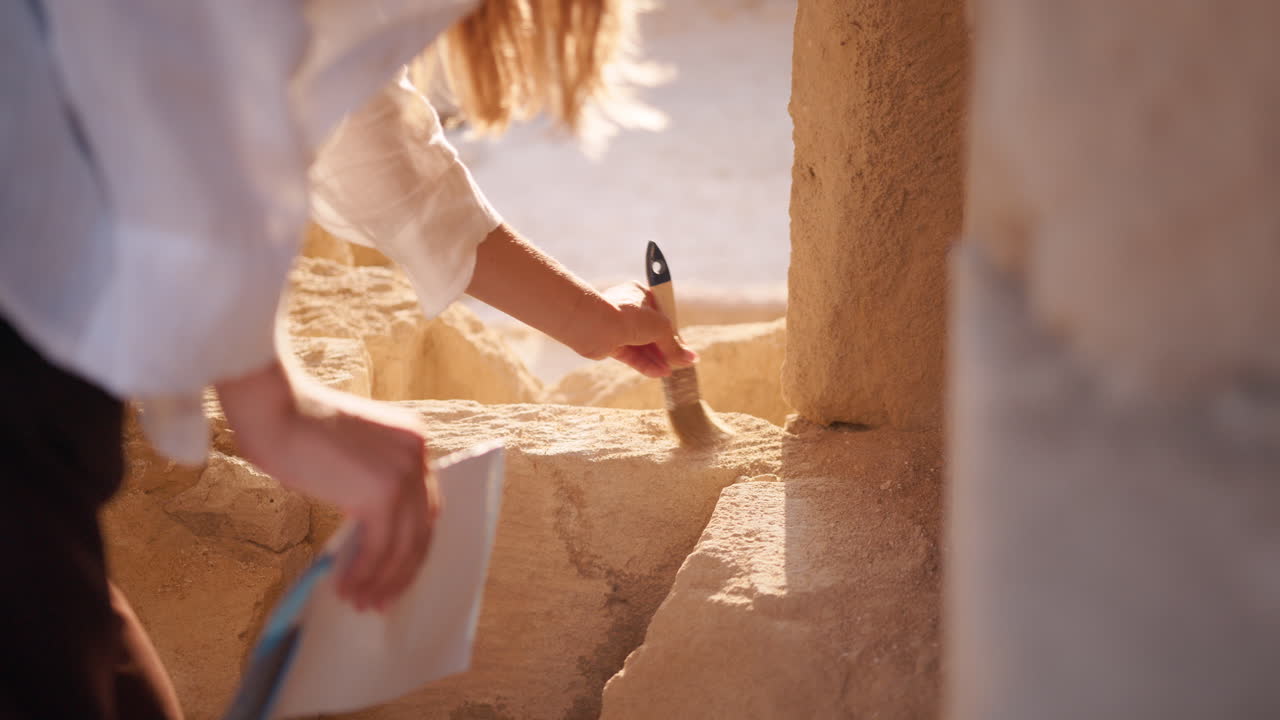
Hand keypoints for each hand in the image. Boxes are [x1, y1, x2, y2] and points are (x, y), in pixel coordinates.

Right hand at [216, 362, 439, 611]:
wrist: (274, 408)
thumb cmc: (293, 426)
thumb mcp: (346, 454)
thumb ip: (366, 482)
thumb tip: (366, 531)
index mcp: (412, 441)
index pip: (425, 506)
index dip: (411, 544)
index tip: (393, 573)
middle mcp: (417, 455)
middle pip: (422, 528)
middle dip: (401, 570)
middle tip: (380, 600)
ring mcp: (404, 474)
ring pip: (405, 544)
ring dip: (382, 580)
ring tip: (359, 602)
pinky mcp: (383, 493)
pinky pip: (381, 546)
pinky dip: (365, 572)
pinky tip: (346, 587)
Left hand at [581, 281, 697, 377]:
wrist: (594, 324)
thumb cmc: (628, 316)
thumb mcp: (660, 328)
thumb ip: (673, 345)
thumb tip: (690, 358)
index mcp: (641, 295)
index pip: (663, 316)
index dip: (674, 333)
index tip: (684, 347)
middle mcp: (629, 309)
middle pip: (653, 333)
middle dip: (666, 350)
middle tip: (680, 363)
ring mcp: (619, 327)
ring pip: (642, 346)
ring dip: (657, 359)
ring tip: (670, 371)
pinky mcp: (610, 343)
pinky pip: (632, 355)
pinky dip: (645, 364)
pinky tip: (659, 373)